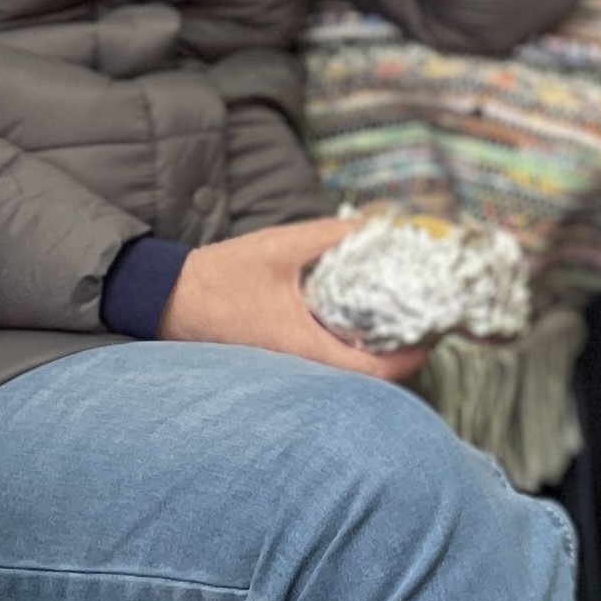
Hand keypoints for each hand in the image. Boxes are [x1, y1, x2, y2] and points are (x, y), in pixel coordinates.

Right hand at [162, 216, 428, 380]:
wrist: (165, 300)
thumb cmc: (220, 278)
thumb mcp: (279, 246)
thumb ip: (331, 234)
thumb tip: (376, 222)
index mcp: (305, 347)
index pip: (377, 372)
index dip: (414, 356)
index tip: (434, 331)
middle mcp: (301, 369)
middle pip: (369, 378)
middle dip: (401, 351)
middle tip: (424, 319)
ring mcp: (289, 370)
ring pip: (348, 372)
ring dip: (375, 349)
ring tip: (398, 316)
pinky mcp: (280, 361)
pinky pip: (327, 363)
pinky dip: (349, 346)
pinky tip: (356, 319)